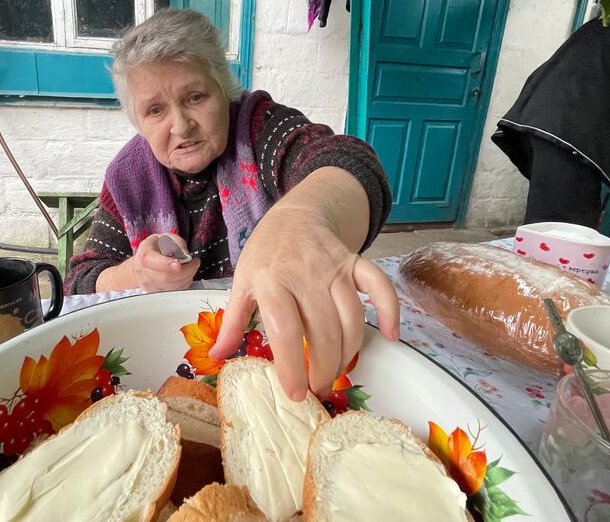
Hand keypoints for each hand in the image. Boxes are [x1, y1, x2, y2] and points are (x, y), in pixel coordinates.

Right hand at [132, 234, 199, 291]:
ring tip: (191, 268)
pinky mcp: (157, 292)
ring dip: (187, 278)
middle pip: (166, 277)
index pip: (152, 262)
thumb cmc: (154, 249)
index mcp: (145, 255)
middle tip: (194, 263)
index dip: (166, 264)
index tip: (179, 264)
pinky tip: (185, 275)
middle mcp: (145, 272)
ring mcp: (150, 285)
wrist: (142, 264)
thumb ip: (177, 243)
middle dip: (185, 271)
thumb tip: (185, 254)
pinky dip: (184, 284)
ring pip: (172, 287)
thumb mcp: (165, 238)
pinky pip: (174, 291)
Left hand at [208, 206, 398, 400]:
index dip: (292, 365)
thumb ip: (232, 321)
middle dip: (324, 368)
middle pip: (323, 331)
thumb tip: (217, 356)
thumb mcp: (241, 282)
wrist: (295, 216)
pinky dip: (390, 311)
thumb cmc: (265, 253)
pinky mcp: (355, 264)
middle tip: (318, 389)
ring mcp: (335, 269)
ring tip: (338, 372)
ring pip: (351, 318)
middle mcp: (305, 275)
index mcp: (272, 282)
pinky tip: (391, 336)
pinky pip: (379, 287)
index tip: (295, 392)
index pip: (285, 329)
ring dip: (349, 352)